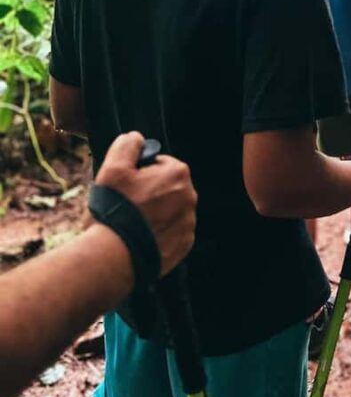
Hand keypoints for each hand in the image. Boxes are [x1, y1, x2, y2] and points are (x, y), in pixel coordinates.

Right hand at [95, 132, 196, 275]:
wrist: (112, 258)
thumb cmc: (113, 210)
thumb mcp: (113, 168)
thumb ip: (127, 145)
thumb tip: (137, 139)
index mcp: (178, 173)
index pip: (160, 165)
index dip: (140, 174)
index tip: (127, 187)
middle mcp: (190, 196)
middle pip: (167, 187)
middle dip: (150, 193)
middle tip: (127, 206)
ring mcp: (189, 222)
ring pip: (170, 210)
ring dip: (155, 214)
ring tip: (132, 225)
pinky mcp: (184, 244)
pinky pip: (172, 232)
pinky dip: (159, 234)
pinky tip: (140, 239)